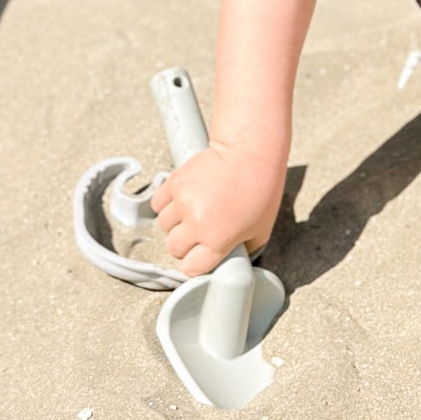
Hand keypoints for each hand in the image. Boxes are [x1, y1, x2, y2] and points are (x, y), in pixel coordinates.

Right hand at [151, 142, 285, 277]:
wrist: (250, 151)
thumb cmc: (261, 187)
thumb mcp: (261, 228)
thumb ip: (245, 250)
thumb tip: (233, 260)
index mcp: (218, 239)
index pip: (191, 268)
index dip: (195, 264)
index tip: (199, 258)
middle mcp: (197, 223)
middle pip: (174, 248)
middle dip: (185, 244)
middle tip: (199, 232)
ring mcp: (183, 202)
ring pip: (164, 226)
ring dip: (176, 222)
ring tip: (195, 210)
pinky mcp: (174, 183)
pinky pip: (158, 204)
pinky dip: (167, 204)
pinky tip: (183, 199)